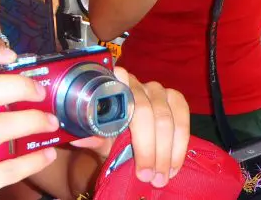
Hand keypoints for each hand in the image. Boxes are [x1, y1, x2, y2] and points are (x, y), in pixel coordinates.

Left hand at [70, 68, 189, 188]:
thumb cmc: (111, 133)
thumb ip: (92, 136)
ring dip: (166, 151)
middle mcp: (137, 83)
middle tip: (147, 176)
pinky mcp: (176, 99)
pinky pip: (183, 119)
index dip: (120, 107)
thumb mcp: (100, 137)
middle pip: (146, 112)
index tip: (124, 132)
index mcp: (114, 88)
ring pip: (166, 118)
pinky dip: (179, 146)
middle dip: (148, 148)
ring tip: (161, 177)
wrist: (127, 133)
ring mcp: (158, 89)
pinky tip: (174, 166)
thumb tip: (78, 138)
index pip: (121, 95)